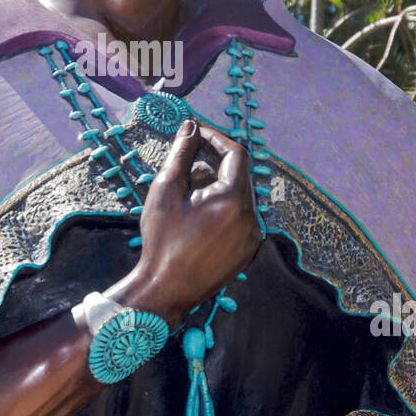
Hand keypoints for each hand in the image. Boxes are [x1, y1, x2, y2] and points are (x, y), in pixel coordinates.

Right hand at [109, 118, 262, 327]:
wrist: (165, 289)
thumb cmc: (162, 240)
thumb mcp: (165, 190)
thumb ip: (181, 153)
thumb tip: (190, 126)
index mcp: (232, 199)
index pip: (235, 154)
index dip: (216, 138)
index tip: (196, 134)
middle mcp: (250, 217)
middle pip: (238, 175)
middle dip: (213, 165)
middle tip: (184, 170)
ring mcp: (253, 237)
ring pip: (240, 197)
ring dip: (217, 189)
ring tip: (187, 201)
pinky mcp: (249, 251)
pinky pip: (241, 218)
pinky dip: (223, 210)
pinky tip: (198, 222)